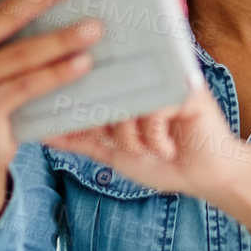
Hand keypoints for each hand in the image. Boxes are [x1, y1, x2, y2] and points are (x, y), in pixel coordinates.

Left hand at [47, 84, 250, 245]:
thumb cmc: (165, 160)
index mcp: (132, 85)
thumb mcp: (115, 152)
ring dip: (133, 138)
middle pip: (108, 92)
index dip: (85, 102)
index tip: (75, 117)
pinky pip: (152, 111)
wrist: (207, 175)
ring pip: (126, 104)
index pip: (96, 83)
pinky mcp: (187, 89)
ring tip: (151, 148)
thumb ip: (82, 140)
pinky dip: (154, 138)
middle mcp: (150, 75)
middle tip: (126, 144)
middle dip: (111, 128)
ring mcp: (168, 79)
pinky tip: (168, 146)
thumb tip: (42, 133)